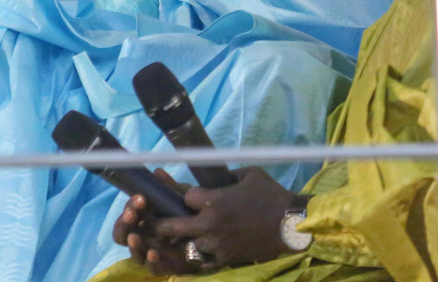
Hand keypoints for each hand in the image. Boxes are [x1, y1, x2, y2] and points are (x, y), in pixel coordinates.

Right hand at [112, 169, 193, 272]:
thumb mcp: (182, 200)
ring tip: (135, 237)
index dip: (127, 209)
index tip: (139, 199)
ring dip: (133, 245)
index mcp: (143, 221)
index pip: (127, 218)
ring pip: (135, 254)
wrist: (218, 230)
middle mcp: (144, 239)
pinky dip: (152, 263)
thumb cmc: (193, 213)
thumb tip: (158, 173)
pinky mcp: (167, 268)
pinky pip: (155, 269)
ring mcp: (153, 255)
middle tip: (133, 213)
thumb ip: (169, 189)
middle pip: (123, 235)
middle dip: (124, 223)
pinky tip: (154, 254)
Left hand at [145, 167, 298, 272]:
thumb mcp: (247, 174)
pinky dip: (189, 259)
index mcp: (214, 201)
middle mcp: (210, 225)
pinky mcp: (226, 260)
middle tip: (142, 222)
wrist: (295, 226)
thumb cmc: (272, 196)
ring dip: (173, 242)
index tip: (183, 192)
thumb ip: (224, 175)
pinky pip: (200, 263)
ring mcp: (217, 245)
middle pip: (171, 225)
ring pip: (183, 246)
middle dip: (156, 223)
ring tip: (159, 240)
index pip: (183, 197)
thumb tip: (209, 175)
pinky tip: (181, 256)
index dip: (181, 193)